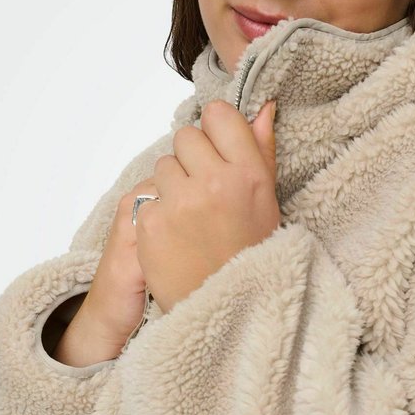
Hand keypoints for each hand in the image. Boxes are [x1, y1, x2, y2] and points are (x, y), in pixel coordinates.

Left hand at [134, 99, 279, 313]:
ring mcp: (180, 202)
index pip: (218, 114)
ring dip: (172, 185)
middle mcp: (215, 182)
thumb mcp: (266, 201)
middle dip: (191, 160)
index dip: (215, 131)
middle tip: (205, 194)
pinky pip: (148, 195)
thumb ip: (260, 150)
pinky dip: (158, 212)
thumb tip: (263, 107)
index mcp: (249, 173)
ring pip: (163, 166)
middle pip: (185, 137)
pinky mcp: (152, 222)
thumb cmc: (250, 252)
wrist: (225, 307)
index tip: (219, 152)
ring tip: (191, 217)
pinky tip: (176, 235)